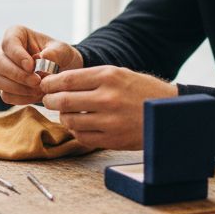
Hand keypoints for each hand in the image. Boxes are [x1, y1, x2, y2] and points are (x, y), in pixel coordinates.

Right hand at [0, 25, 82, 105]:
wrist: (63, 73)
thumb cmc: (60, 56)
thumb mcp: (63, 50)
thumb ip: (54, 53)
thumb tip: (41, 58)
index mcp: (17, 34)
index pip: (8, 42)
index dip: (17, 55)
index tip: (31, 66)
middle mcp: (5, 52)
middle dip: (18, 75)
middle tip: (37, 81)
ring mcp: (2, 71)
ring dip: (18, 88)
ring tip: (39, 90)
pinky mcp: (5, 88)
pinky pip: (6, 95)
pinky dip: (21, 98)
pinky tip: (36, 95)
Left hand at [39, 67, 177, 149]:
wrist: (169, 113)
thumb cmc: (140, 91)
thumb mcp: (119, 74)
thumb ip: (90, 77)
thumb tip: (58, 82)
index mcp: (108, 76)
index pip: (67, 79)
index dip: (50, 84)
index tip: (45, 85)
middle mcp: (108, 98)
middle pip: (64, 101)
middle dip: (51, 101)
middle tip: (50, 100)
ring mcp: (110, 121)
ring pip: (70, 121)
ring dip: (64, 117)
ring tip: (68, 113)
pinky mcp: (113, 139)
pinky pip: (82, 136)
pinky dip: (77, 131)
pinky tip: (82, 125)